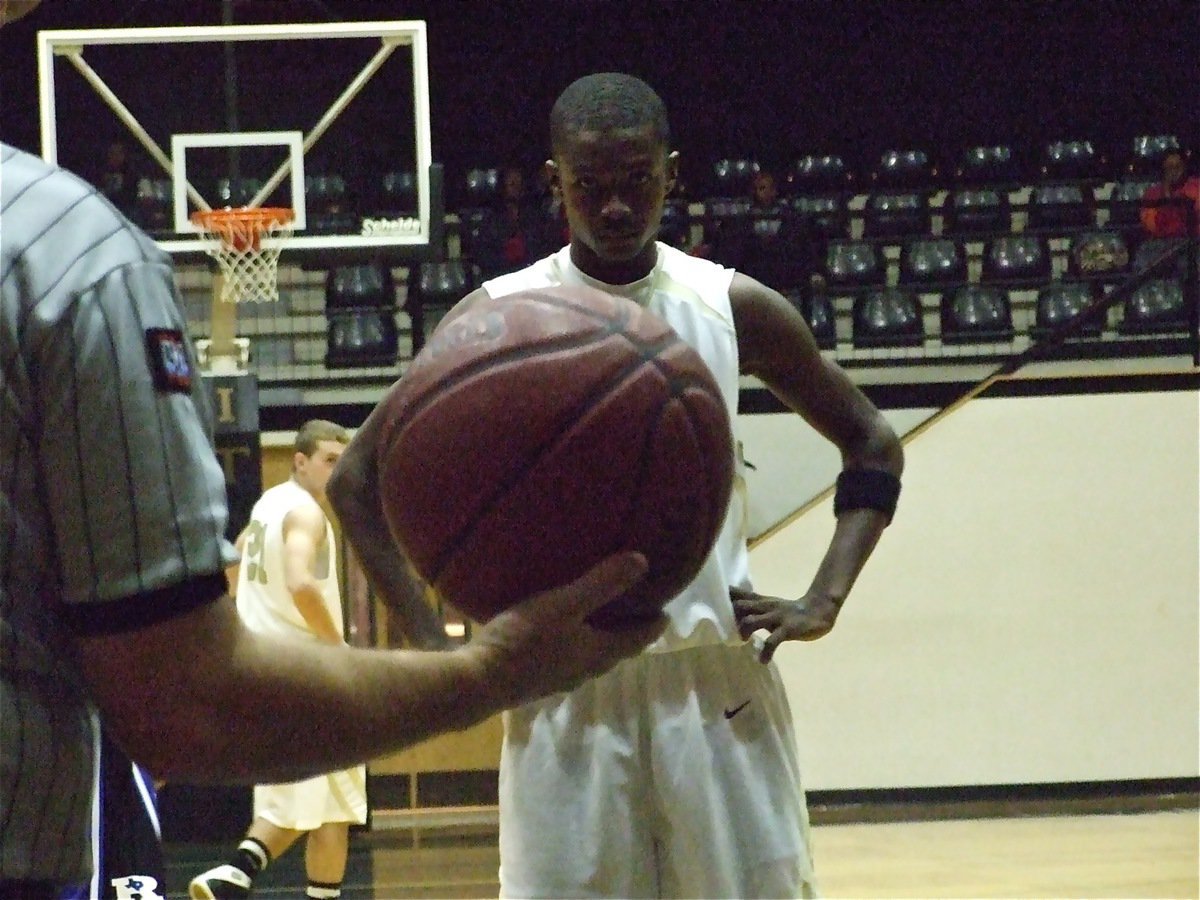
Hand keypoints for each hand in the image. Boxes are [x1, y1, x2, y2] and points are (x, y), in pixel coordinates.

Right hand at [465, 552, 664, 705]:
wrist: (478, 681)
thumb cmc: (524, 641)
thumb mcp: (564, 604)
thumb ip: (602, 584)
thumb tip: (643, 562)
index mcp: (598, 654)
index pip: (637, 639)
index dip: (653, 625)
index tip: (666, 611)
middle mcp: (584, 671)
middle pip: (615, 651)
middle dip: (629, 631)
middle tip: (636, 609)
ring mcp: (558, 679)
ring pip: (590, 657)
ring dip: (601, 639)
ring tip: (600, 617)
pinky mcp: (536, 680)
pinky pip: (566, 659)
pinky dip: (575, 643)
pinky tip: (559, 632)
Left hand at [731, 586, 840, 662]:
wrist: (818, 611)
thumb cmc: (790, 612)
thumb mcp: (769, 605)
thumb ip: (752, 607)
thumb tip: (731, 611)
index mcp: (761, 601)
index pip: (740, 594)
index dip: (725, 598)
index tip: (708, 601)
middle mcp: (766, 607)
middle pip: (741, 606)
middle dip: (730, 616)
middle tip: (724, 629)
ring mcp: (777, 617)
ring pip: (752, 621)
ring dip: (743, 632)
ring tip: (741, 643)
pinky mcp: (788, 629)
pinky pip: (773, 641)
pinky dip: (766, 652)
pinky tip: (763, 660)